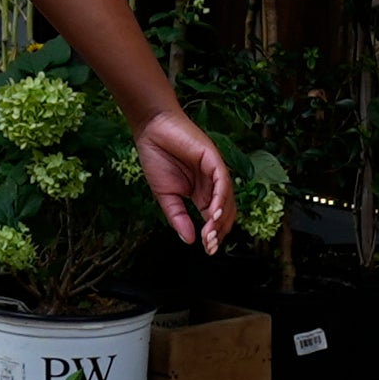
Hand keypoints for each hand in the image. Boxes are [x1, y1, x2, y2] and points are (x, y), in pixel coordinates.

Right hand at [137, 110, 236, 254]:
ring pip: (227, 199)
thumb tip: (189, 240)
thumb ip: (178, 217)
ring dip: (221, 219)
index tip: (207, 249)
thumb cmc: (157, 157)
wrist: (151, 130)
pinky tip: (214, 213)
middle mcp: (212, 184)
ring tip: (211, 234)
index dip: (213, 235)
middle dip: (219, 231)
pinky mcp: (214, 159)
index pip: (214, 218)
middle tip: (209, 245)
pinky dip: (221, 198)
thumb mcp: (165, 196)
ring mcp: (215, 171)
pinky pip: (223, 182)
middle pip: (225, 212)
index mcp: (201, 193)